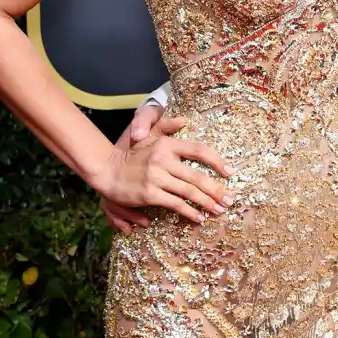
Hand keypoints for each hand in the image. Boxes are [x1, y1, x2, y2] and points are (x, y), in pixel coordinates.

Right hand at [96, 109, 233, 226]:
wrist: (106, 170)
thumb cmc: (131, 155)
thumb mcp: (147, 137)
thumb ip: (165, 127)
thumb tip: (184, 120)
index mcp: (166, 144)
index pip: (198, 150)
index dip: (217, 161)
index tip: (230, 172)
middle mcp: (163, 159)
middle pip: (198, 176)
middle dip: (217, 190)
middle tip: (230, 199)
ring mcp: (156, 177)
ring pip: (189, 192)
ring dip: (207, 203)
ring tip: (219, 210)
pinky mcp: (150, 194)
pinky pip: (176, 204)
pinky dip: (190, 212)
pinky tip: (199, 217)